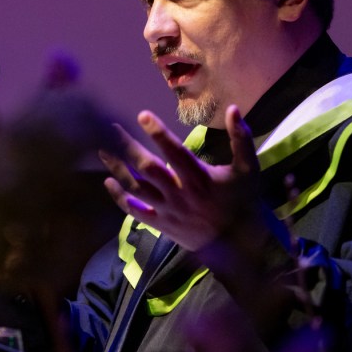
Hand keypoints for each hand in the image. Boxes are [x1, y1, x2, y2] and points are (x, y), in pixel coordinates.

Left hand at [101, 104, 261, 251]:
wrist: (240, 242)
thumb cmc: (244, 200)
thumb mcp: (248, 167)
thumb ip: (241, 137)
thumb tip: (234, 109)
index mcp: (199, 176)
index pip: (174, 151)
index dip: (158, 132)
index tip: (142, 115)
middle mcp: (179, 192)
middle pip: (147, 167)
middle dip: (127, 147)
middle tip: (110, 129)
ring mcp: (168, 209)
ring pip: (136, 188)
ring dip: (117, 169)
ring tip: (102, 151)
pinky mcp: (162, 224)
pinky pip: (136, 211)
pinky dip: (120, 198)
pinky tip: (108, 182)